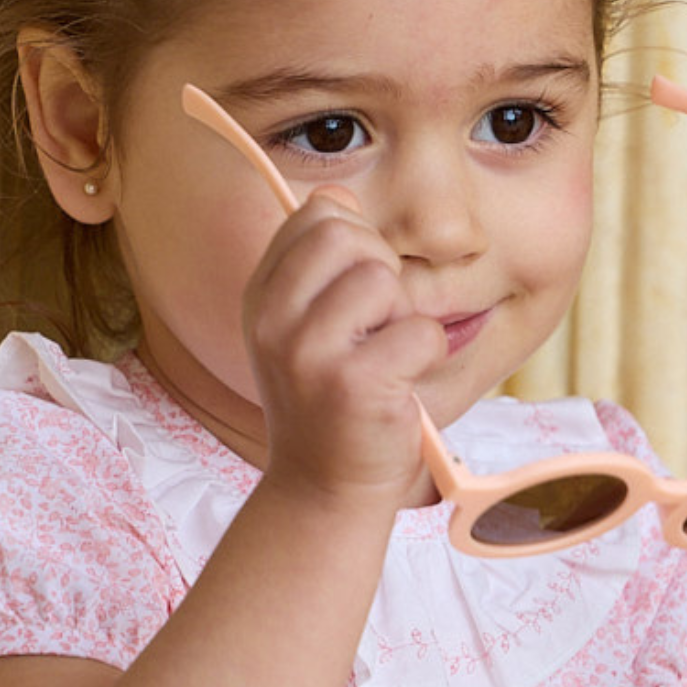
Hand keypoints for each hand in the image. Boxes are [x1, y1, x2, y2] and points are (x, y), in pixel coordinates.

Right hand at [241, 190, 444, 506]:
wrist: (323, 490)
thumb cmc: (330, 404)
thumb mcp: (303, 329)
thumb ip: (318, 265)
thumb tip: (338, 195)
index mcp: (261, 297)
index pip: (313, 214)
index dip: (354, 239)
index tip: (354, 294)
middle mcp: (273, 319)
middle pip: (346, 234)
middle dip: (380, 270)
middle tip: (377, 325)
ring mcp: (308, 352)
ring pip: (384, 279)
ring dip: (403, 317)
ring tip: (384, 359)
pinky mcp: (354, 384)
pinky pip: (420, 330)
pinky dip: (426, 356)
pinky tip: (400, 387)